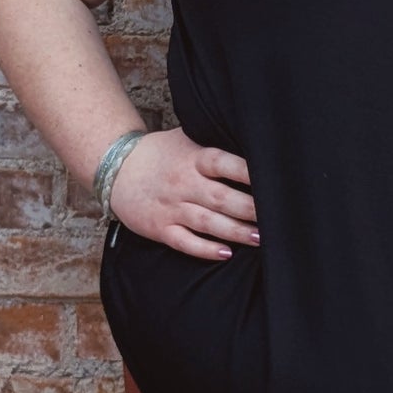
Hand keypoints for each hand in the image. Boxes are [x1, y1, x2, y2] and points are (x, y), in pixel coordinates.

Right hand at [106, 129, 258, 260]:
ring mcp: (171, 207)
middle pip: (221, 198)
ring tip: (260, 238)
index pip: (223, 163)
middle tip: (276, 217)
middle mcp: (183, 183)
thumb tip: (254, 143)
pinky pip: (185, 242)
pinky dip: (205, 249)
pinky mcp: (160, 228)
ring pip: (207, 222)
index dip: (247, 172)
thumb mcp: (186, 139)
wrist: (116, 167)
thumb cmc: (161, 153)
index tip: (271, 180)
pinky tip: (226, 253)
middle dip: (250, 209)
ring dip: (235, 231)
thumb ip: (215, 145)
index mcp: (193, 158)